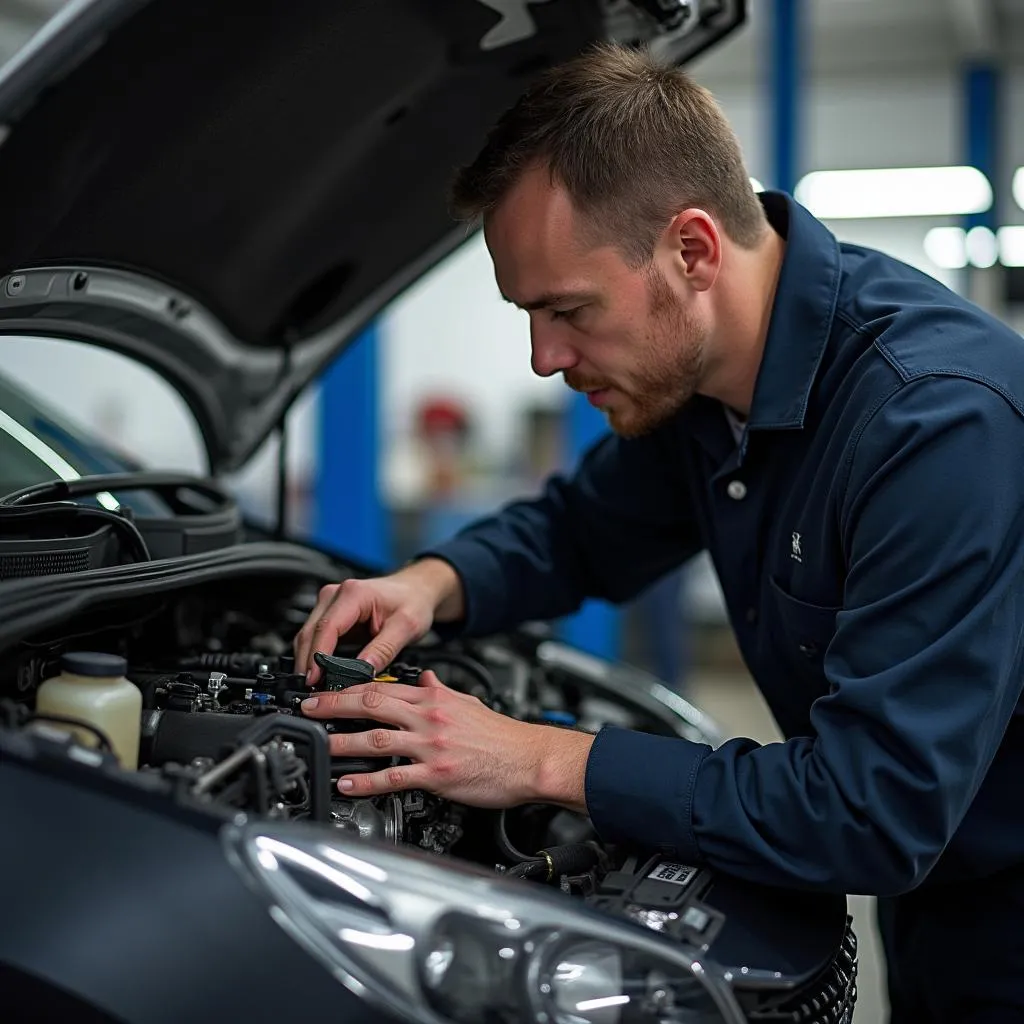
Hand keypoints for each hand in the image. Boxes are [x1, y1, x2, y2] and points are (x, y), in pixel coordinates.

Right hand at [294, 559, 463, 683]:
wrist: (414, 590)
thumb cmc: (412, 601)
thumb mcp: (407, 626)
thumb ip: (384, 649)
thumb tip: (363, 671)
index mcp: (354, 593)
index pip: (326, 628)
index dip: (317, 657)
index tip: (315, 680)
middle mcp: (336, 595)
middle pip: (310, 633)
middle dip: (308, 664)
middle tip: (314, 692)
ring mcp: (329, 604)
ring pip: (307, 637)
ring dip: (309, 662)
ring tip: (318, 688)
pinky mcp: (329, 615)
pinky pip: (314, 639)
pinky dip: (315, 658)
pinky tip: (322, 675)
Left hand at [300, 671, 594, 810]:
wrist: (528, 758)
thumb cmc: (500, 736)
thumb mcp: (467, 701)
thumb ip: (440, 691)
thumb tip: (424, 679)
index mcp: (434, 698)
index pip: (383, 686)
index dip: (350, 687)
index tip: (327, 690)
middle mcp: (428, 718)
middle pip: (372, 705)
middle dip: (335, 706)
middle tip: (308, 709)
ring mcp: (430, 746)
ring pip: (377, 739)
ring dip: (343, 742)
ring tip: (319, 745)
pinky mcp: (436, 774)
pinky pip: (394, 777)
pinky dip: (366, 781)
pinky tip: (348, 784)